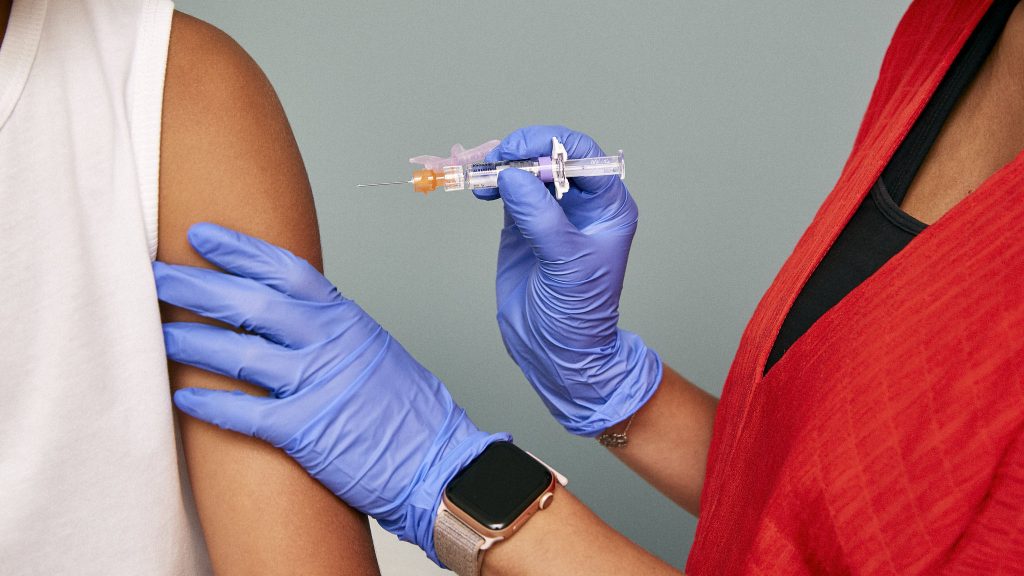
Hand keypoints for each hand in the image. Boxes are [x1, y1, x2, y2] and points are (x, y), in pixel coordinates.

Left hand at [154, 223, 508, 563]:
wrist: (439, 460)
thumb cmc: (409, 411)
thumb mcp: (374, 350)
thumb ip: (331, 330)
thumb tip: (287, 317)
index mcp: (346, 319)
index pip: (285, 271)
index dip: (240, 250)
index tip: (202, 236)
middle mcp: (330, 344)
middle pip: (252, 304)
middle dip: (198, 286)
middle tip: (160, 275)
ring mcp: (317, 385)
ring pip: (240, 353)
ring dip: (193, 340)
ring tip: (161, 332)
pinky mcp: (305, 431)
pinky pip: (245, 412)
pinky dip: (211, 404)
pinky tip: (183, 396)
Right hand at [480, 126, 661, 436]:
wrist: (556, 351)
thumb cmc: (579, 314)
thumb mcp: (566, 264)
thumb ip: (541, 218)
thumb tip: (513, 175)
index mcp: (608, 206)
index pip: (584, 156)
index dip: (550, 146)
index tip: (519, 155)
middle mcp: (583, 203)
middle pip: (551, 155)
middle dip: (521, 151)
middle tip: (493, 160)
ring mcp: (552, 211)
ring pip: (526, 169)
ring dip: (501, 164)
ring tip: (480, 175)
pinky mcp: (524, 223)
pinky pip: (508, 189)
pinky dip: (491, 181)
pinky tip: (480, 187)